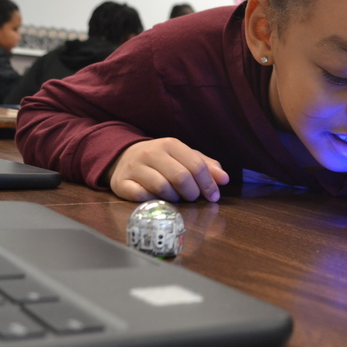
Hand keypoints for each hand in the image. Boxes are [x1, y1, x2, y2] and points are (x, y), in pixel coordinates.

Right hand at [106, 138, 228, 202]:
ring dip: (174, 199)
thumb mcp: (184, 156)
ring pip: (162, 188)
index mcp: (170, 144)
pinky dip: (153, 202)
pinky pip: (140, 196)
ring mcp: (135, 167)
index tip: (214, 196)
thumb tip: (224, 179)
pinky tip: (157, 200)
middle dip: (192, 193)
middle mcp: (151, 153)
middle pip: (181, 177)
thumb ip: (206, 166)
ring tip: (175, 198)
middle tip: (192, 198)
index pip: (196, 165)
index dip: (208, 184)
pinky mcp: (121, 183)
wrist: (122, 157)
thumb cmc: (161, 160)